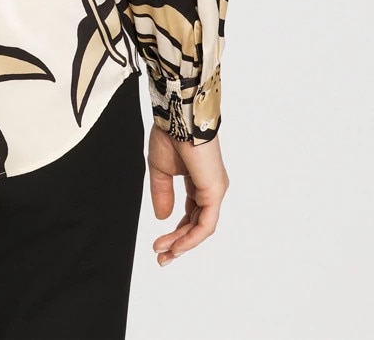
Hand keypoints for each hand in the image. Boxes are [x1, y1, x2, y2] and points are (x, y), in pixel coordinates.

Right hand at [147, 126, 228, 266]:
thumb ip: (162, 193)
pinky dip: (192, 237)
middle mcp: (209, 187)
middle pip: (196, 224)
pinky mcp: (214, 191)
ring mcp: (214, 190)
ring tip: (164, 252)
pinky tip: (178, 246)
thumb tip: (163, 218)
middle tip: (161, 256)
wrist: (178, 117)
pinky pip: (206, 223)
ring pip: (201, 227)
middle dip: (178, 243)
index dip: (175, 231)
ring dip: (182, 243)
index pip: (190, 214)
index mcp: (198, 181)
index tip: (158, 244)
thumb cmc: (171, 134)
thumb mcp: (160, 169)